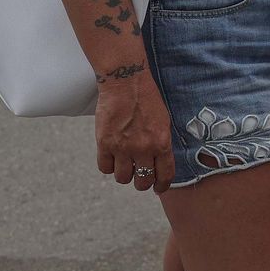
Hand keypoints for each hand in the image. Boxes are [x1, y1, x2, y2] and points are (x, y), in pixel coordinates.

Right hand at [94, 69, 173, 192]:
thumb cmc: (147, 99)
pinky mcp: (105, 144)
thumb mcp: (163, 121)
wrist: (126, 82)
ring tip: (124, 164)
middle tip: (140, 176)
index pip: (164, 175)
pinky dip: (108, 166)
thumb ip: (161, 143)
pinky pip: (105, 168)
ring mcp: (123, 148)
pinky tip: (111, 157)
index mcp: (161, 143)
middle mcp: (143, 149)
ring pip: (123, 178)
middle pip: (143, 181)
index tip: (158, 188)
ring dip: (124, 174)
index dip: (161, 185)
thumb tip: (159, 162)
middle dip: (142, 182)